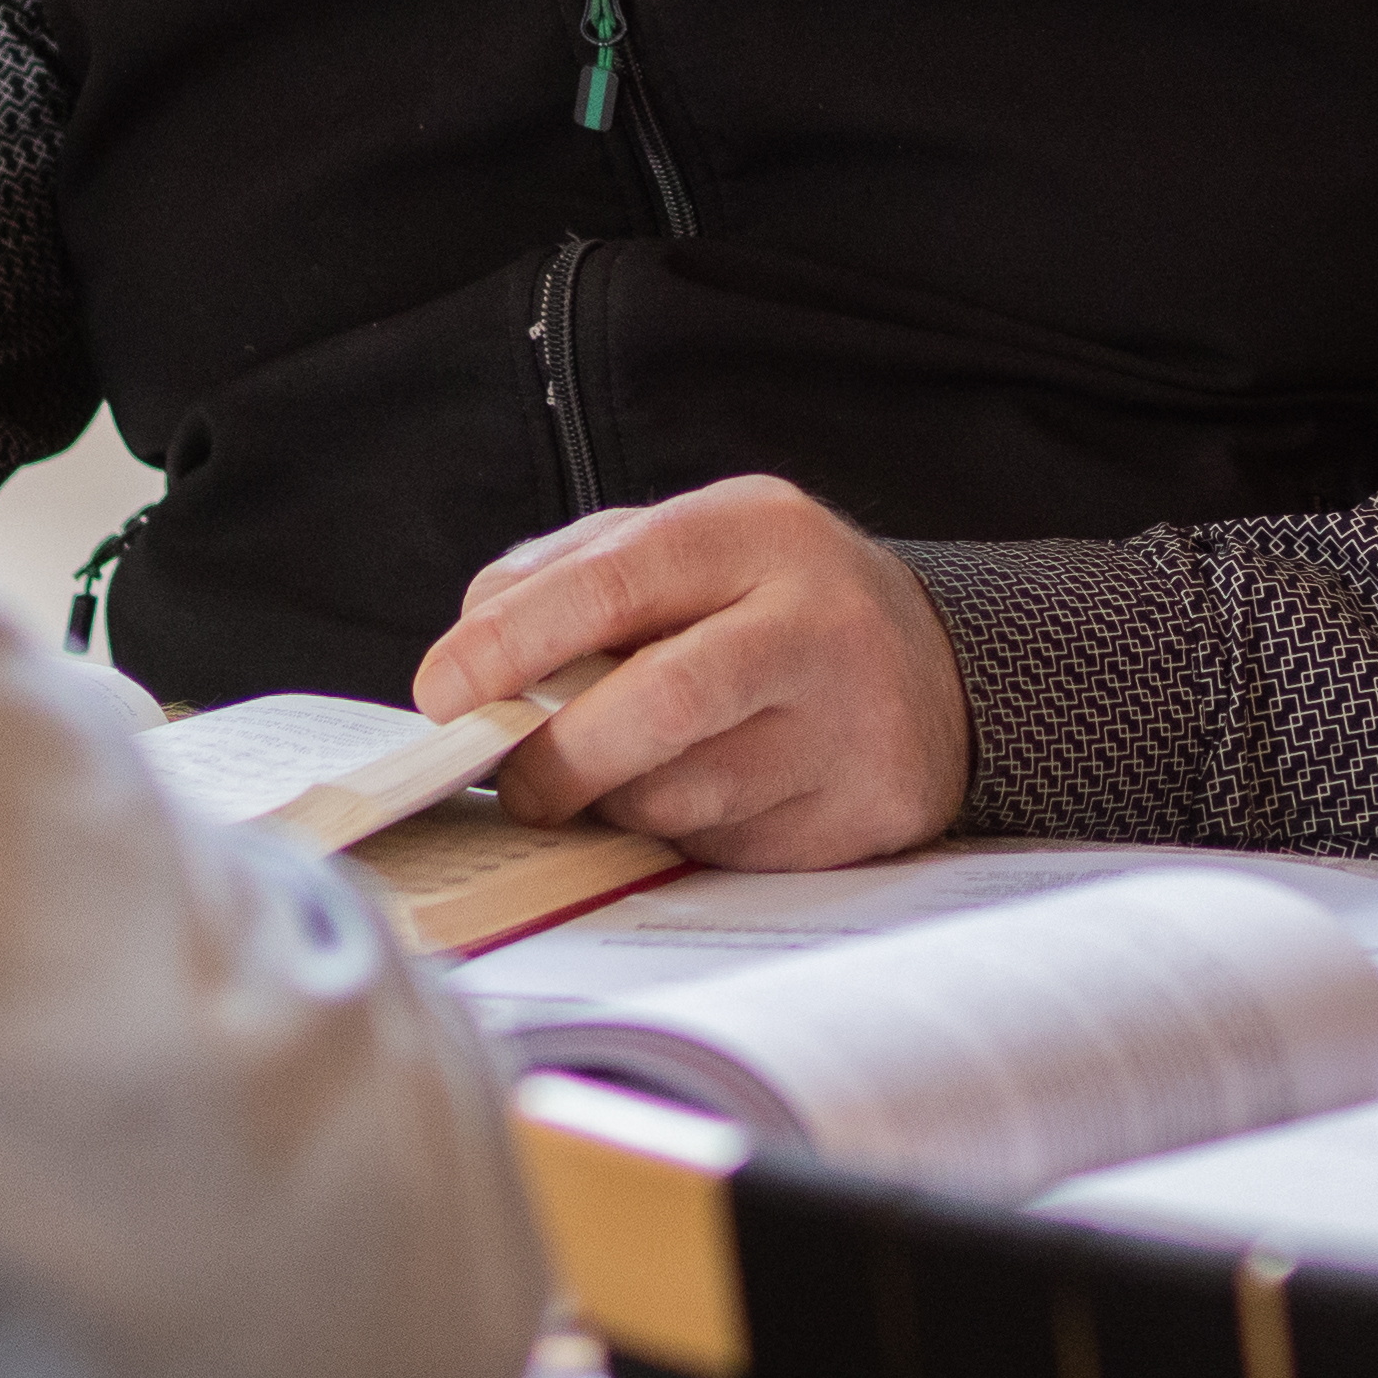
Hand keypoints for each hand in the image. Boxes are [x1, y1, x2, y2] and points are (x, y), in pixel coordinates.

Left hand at [414, 480, 968, 870]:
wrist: (935, 669)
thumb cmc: (766, 605)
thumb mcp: (684, 548)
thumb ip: (569, 577)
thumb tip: (468, 655)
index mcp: (756, 531)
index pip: (613, 581)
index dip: (510, 642)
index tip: (441, 691)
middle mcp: (817, 621)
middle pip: (658, 702)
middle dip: (556, 755)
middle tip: (515, 780)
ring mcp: (852, 722)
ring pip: (683, 794)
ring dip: (616, 803)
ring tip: (612, 780)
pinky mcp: (863, 810)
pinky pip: (727, 847)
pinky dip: (682, 835)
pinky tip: (699, 798)